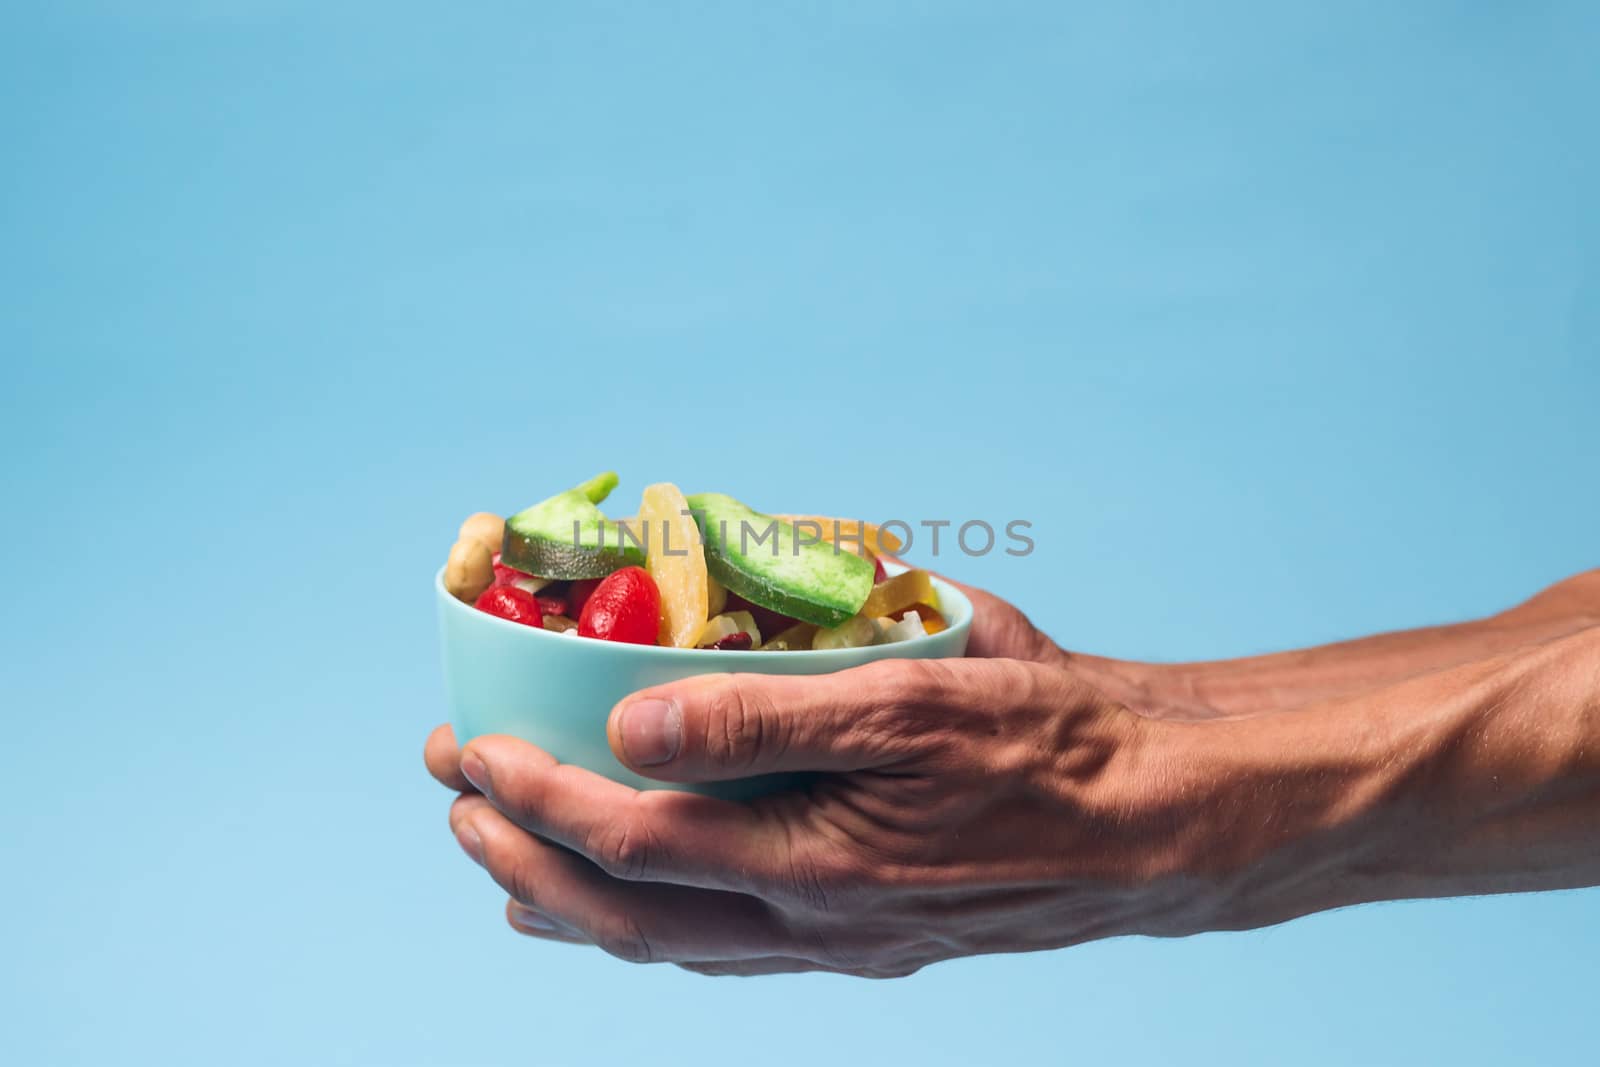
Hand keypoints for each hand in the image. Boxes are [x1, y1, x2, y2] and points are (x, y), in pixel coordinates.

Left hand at [426, 657, 1237, 976]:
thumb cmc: (1053, 738)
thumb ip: (768, 715)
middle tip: (455, 799)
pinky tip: (637, 900)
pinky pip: (734, 948)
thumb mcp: (917, 697)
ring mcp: (844, 943)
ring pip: (675, 945)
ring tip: (503, 868)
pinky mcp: (873, 935)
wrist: (1164, 814)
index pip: (631, 840)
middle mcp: (818, 925)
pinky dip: (659, 923)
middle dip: (522, 856)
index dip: (535, 795)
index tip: (471, 747)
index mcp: (819, 865)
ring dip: (575, 904)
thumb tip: (634, 724)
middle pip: (627, 915)